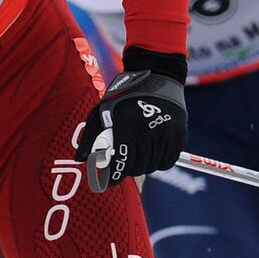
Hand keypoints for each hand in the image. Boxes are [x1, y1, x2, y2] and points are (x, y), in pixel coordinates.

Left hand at [74, 67, 186, 192]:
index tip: (110, 181)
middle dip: (127, 170)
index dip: (115, 176)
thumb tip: (80, 158)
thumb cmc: (124, 96)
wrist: (156, 76)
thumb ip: (91, 136)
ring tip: (136, 156)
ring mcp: (165, 134)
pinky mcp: (178, 135)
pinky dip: (158, 162)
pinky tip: (150, 153)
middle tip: (122, 165)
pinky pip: (167, 162)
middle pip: (137, 167)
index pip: (122, 162)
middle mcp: (147, 131)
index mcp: (126, 125)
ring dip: (142, 166)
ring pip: (152, 166)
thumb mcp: (103, 110)